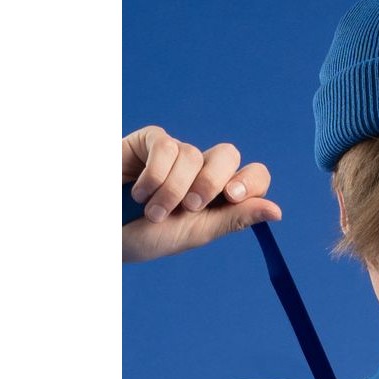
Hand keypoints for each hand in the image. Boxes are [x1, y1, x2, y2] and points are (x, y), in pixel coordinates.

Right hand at [122, 126, 281, 262]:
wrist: (101, 231)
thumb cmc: (145, 237)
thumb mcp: (195, 233)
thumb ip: (235, 219)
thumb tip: (278, 211)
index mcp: (220, 196)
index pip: (253, 176)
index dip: (250, 181)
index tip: (231, 195)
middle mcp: (201, 171)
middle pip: (228, 154)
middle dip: (210, 183)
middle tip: (188, 207)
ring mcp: (176, 154)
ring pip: (194, 154)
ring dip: (172, 189)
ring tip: (151, 211)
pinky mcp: (149, 142)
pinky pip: (166, 145)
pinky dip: (155, 175)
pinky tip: (139, 193)